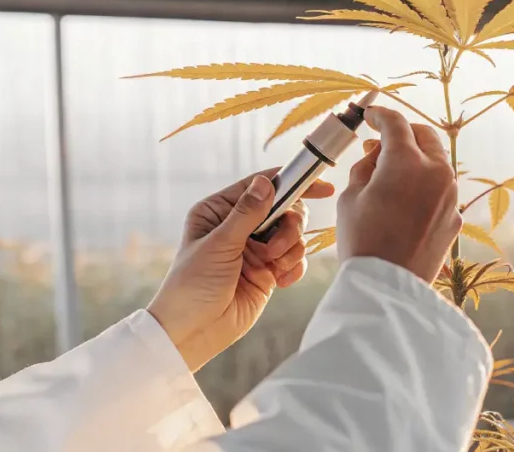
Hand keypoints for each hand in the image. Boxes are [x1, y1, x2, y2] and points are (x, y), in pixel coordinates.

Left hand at [148, 169, 333, 371]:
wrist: (193, 332)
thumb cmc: (192, 285)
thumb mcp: (219, 245)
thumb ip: (247, 214)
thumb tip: (266, 183)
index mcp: (220, 210)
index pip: (261, 186)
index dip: (292, 182)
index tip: (321, 186)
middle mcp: (240, 225)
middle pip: (285, 209)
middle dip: (289, 227)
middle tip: (276, 248)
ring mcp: (256, 248)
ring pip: (294, 234)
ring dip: (290, 250)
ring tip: (272, 266)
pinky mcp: (268, 270)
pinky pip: (295, 259)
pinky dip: (293, 268)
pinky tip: (279, 281)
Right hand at [336, 106, 460, 281]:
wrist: (386, 288)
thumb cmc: (362, 241)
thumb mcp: (350, 196)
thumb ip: (365, 166)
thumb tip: (376, 156)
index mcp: (408, 162)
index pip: (396, 123)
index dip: (379, 115)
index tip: (369, 116)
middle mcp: (437, 173)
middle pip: (425, 136)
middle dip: (402, 133)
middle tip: (379, 143)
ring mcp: (451, 197)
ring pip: (436, 163)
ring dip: (415, 159)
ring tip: (389, 174)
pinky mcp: (455, 219)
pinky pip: (440, 191)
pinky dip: (424, 186)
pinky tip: (404, 201)